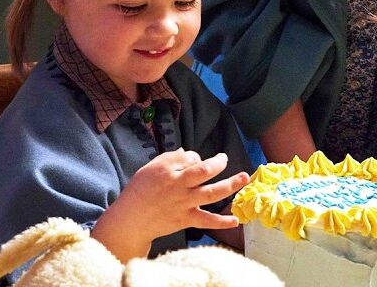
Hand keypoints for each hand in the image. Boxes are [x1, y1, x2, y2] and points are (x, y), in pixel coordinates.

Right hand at [92, 150, 249, 259]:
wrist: (131, 220)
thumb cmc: (140, 190)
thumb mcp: (151, 167)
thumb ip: (172, 159)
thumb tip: (191, 155)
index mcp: (168, 170)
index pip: (190, 158)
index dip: (196, 157)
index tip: (195, 161)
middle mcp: (178, 185)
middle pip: (204, 171)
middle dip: (219, 163)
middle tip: (225, 158)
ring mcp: (184, 203)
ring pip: (211, 193)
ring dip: (230, 185)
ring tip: (244, 178)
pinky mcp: (186, 219)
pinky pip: (207, 221)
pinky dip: (221, 221)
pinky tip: (235, 220)